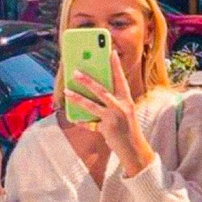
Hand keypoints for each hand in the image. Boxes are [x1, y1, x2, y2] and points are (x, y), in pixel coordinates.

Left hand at [64, 51, 155, 175]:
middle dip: (88, 80)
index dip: (116, 66)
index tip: (111, 52)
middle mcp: (121, 106)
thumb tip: (94, 91)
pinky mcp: (107, 128)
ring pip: (93, 104)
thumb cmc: (127, 128)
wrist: (133, 149)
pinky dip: (81, 120)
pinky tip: (73, 117)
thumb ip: (112, 102)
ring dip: (78, 97)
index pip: (121, 79)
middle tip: (76, 71)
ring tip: (67, 90)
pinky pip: (90, 122)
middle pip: (102, 90)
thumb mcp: (124, 112)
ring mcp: (114, 117)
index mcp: (127, 100)